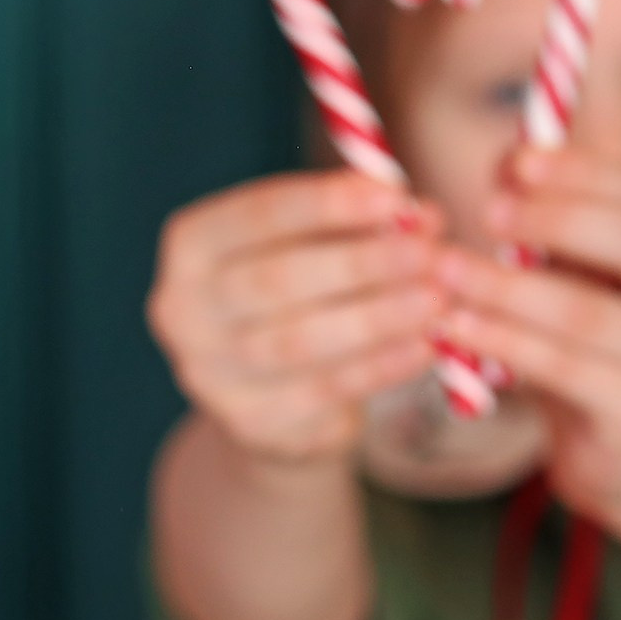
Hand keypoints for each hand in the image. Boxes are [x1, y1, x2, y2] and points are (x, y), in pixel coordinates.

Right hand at [148, 171, 445, 462]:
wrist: (280, 394)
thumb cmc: (307, 292)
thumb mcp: (322, 245)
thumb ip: (362, 224)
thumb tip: (424, 217)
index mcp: (193, 245)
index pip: (257, 214)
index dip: (328, 204)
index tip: (396, 196)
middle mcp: (183, 308)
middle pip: (276, 281)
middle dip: (362, 264)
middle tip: (430, 253)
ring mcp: (208, 373)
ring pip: (300, 342)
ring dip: (378, 317)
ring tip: (437, 298)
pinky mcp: (249, 423)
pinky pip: (323, 391)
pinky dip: (380, 366)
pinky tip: (425, 346)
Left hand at [436, 148, 620, 517]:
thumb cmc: (597, 340)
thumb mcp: (585, 272)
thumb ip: (557, 217)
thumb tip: (509, 163)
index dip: (580, 172)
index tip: (515, 163)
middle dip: (561, 219)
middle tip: (490, 214)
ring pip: (590, 313)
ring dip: (509, 286)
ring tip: (448, 269)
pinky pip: (565, 371)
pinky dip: (505, 343)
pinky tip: (459, 328)